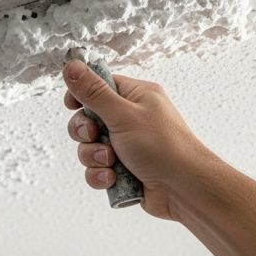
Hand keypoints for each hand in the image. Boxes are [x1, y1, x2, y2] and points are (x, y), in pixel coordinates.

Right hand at [61, 60, 215, 220]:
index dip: (82, 95)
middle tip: (95, 136)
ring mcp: (126, 145)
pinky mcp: (122, 169)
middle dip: (86, 132)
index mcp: (136, 97)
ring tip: (111, 162)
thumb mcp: (122, 114)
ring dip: (94, 156)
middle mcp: (130, 119)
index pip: (100, 85)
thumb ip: (93, 92)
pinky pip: (96, 169)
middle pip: (88, 119)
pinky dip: (100, 175)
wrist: (183, 189)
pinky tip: (113, 178)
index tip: (72, 104)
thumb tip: (72, 66)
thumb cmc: (163, 147)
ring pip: (89, 147)